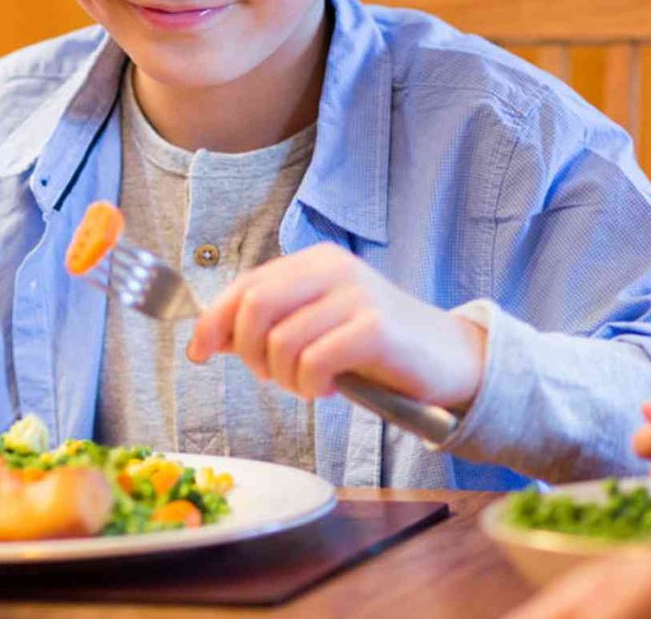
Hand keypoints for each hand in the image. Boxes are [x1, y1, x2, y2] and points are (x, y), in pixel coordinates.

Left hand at [185, 243, 486, 408]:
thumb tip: (207, 337)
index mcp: (315, 262)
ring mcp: (357, 295)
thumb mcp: (319, 325)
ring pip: (281, 342)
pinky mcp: (376, 328)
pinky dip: (310, 386)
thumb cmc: (378, 349)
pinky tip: (331, 389)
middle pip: (254, 306)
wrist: (453, 359)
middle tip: (271, 376)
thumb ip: (272, 323)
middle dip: (247, 352)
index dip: (213, 320)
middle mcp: (334, 269)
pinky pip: (313, 363)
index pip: (245, 285)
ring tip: (310, 385)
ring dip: (285, 379)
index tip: (198, 352)